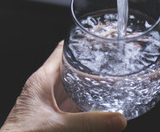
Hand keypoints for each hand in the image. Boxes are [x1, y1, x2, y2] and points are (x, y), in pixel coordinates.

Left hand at [0, 41, 127, 131]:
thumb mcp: (59, 127)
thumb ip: (89, 123)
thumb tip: (118, 119)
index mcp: (41, 80)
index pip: (62, 50)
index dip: (80, 42)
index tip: (99, 37)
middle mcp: (43, 88)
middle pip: (70, 68)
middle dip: (90, 65)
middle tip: (112, 61)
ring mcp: (47, 103)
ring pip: (71, 87)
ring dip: (89, 84)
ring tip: (112, 80)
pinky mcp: (50, 117)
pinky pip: (70, 105)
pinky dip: (84, 103)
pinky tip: (98, 107)